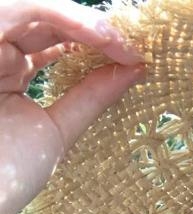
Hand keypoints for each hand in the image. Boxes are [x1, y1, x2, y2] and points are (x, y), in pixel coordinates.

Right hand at [0, 0, 146, 213]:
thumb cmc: (8, 172)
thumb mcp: (57, 130)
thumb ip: (90, 98)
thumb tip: (134, 71)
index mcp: (9, 73)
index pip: (52, 39)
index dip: (92, 41)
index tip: (131, 55)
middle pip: (46, 19)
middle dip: (94, 29)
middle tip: (131, 46)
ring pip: (36, 10)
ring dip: (82, 21)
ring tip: (117, 41)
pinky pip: (18, 11)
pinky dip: (61, 16)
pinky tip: (97, 35)